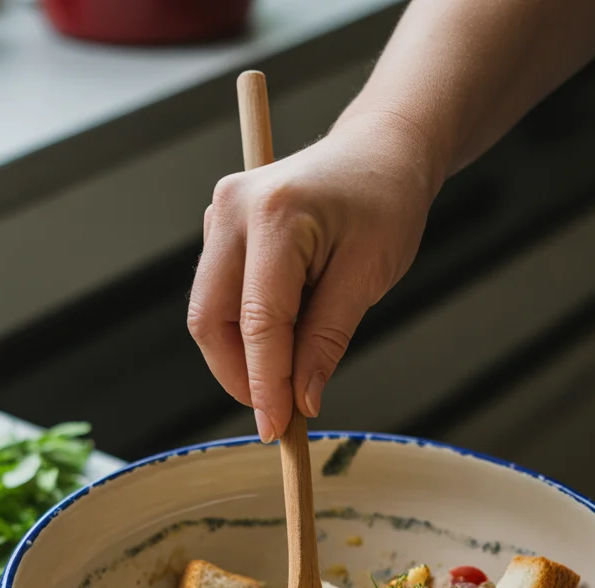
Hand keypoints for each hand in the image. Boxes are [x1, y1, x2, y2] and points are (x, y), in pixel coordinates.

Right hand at [188, 111, 438, 441]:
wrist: (379, 151)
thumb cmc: (385, 202)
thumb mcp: (368, 276)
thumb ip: (327, 340)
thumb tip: (300, 400)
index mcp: (277, 215)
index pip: (259, 321)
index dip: (265, 383)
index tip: (277, 428)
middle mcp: (232, 209)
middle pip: (211, 319)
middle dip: (239, 376)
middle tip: (275, 414)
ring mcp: (219, 215)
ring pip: (210, 313)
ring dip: (241, 356)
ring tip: (288, 375)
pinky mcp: (220, 229)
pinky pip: (219, 297)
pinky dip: (244, 332)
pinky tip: (282, 342)